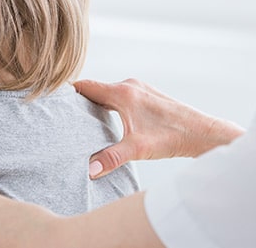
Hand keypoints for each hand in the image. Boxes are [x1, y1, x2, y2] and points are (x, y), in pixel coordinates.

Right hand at [75, 79, 244, 178]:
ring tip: (80, 118)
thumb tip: (88, 170)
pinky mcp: (149, 97)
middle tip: (62, 113)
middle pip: (96, 89)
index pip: (86, 86)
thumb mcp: (138, 149)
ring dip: (96, 103)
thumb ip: (111, 157)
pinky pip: (121, 97)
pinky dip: (110, 105)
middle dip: (80, 100)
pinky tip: (107, 120)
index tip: (52, 99)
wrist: (203, 134)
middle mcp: (131, 86)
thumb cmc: (173, 137)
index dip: (68, 92)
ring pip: (110, 93)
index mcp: (124, 92)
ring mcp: (141, 90)